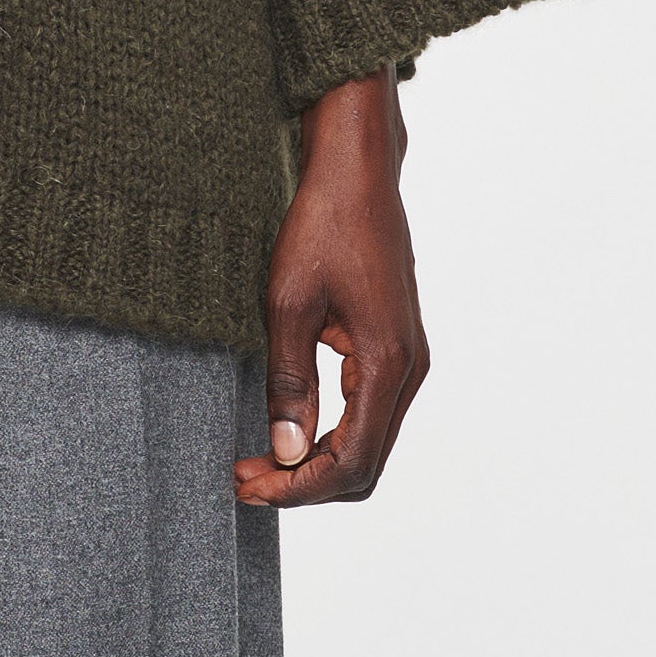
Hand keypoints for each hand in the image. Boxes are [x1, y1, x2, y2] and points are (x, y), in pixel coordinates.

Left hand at [233, 63, 427, 508]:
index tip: (250, 485)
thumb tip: (287, 451)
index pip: (353, 462)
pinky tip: (289, 425)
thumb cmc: (322, 225)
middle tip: (246, 480)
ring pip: (369, 441)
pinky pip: (368, 410)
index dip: (299, 487)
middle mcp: (409, 369)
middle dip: (306, 482)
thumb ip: (289, 382)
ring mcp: (406, 358)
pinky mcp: (393, 344)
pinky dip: (331, 432)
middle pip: (366, 463)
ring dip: (317, 460)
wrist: (355, 170)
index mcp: (389, 363)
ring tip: (259, 458)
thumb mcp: (288, 304)